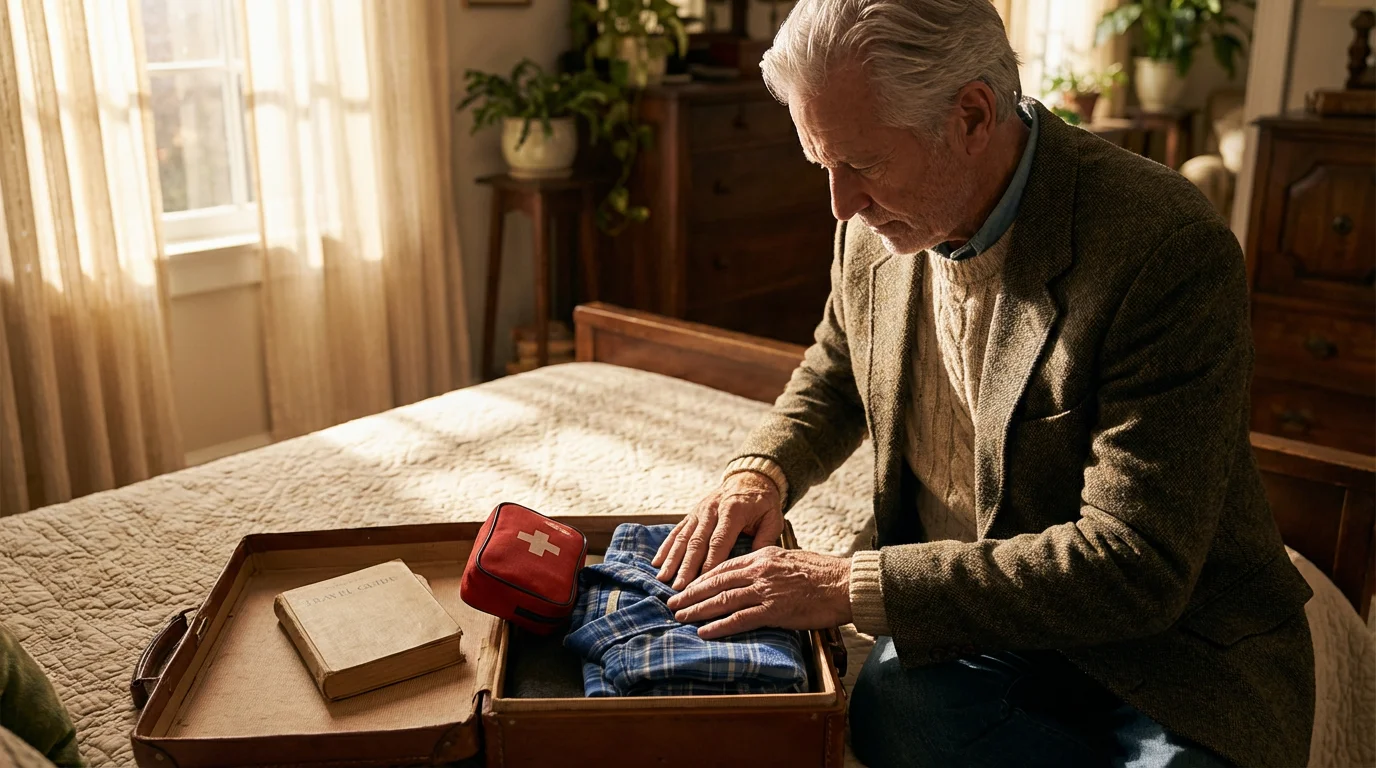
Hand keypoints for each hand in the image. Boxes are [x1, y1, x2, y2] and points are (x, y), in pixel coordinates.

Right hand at [652, 470, 783, 589]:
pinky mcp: (692, 514)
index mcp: (733, 511)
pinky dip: (665, 547)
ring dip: (672, 560)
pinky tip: (657, 562)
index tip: (703, 583)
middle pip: (696, 542)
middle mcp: (712, 510)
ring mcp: (699, 512)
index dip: (709, 563)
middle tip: (679, 588)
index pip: (719, 541)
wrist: (749, 478)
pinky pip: (677, 531)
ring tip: (663, 578)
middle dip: (686, 567)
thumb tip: (754, 565)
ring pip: (683, 538)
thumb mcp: (773, 518)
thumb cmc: (763, 503)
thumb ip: (765, 540)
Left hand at [665, 547, 851, 638]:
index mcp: (762, 555)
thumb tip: (752, 573)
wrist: (844, 584)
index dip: (702, 577)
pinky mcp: (774, 609)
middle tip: (673, 602)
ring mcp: (765, 590)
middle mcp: (759, 570)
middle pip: (716, 582)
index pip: (723, 566)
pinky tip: (705, 631)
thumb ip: (768, 564)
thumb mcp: (789, 558)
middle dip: (691, 593)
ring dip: (698, 609)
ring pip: (722, 599)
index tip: (687, 585)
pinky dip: (719, 626)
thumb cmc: (822, 573)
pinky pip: (740, 619)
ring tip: (681, 617)